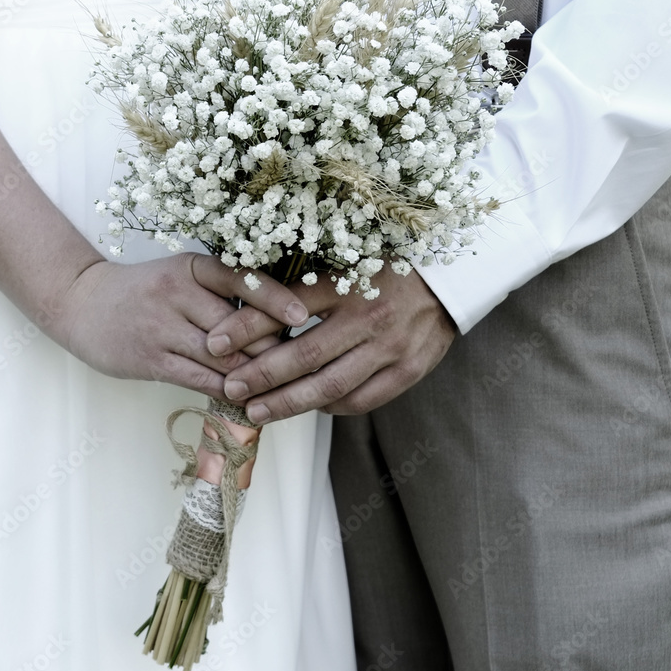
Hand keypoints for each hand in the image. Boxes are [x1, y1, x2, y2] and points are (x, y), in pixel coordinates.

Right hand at [57, 254, 308, 398]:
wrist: (82, 304)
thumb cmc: (145, 292)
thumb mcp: (181, 276)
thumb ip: (220, 293)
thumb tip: (277, 322)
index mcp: (191, 266)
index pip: (240, 279)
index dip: (275, 298)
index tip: (303, 315)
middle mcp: (177, 292)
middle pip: (237, 326)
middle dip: (271, 349)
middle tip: (300, 364)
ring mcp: (161, 327)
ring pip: (221, 357)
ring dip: (253, 376)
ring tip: (281, 388)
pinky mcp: (150, 358)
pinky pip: (199, 379)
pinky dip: (227, 391)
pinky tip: (246, 399)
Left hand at [206, 265, 455, 420]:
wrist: (456, 279)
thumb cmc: (392, 266)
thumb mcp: (350, 259)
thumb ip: (310, 282)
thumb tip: (252, 297)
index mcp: (349, 282)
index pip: (288, 305)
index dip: (247, 326)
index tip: (214, 342)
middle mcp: (368, 316)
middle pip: (305, 354)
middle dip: (260, 376)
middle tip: (230, 389)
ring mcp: (391, 348)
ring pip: (330, 385)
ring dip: (288, 402)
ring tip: (256, 411)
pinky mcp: (408, 370)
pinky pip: (361, 399)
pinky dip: (331, 407)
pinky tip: (308, 409)